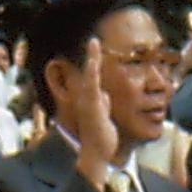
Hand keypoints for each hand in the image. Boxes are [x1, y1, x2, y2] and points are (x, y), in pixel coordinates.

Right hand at [62, 41, 122, 175]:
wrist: (97, 152)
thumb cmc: (100, 136)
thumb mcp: (103, 116)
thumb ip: (103, 104)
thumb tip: (105, 95)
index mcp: (90, 99)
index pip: (92, 76)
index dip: (93, 61)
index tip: (94, 46)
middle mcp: (86, 98)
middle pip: (89, 72)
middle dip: (91, 55)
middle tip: (93, 38)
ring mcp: (88, 101)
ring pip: (89, 76)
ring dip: (91, 58)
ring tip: (93, 42)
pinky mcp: (92, 106)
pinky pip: (92, 87)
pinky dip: (91, 73)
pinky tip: (93, 62)